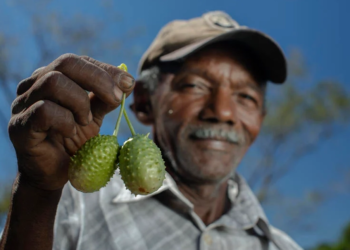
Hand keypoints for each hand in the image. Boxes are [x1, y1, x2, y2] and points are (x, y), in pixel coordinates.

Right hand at [8, 54, 134, 190]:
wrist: (55, 173)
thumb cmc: (73, 141)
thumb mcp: (94, 115)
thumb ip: (106, 98)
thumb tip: (129, 81)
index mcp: (52, 77)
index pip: (78, 61)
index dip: (105, 69)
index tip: (128, 82)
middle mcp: (34, 85)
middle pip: (66, 63)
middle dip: (98, 80)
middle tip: (116, 99)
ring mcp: (23, 104)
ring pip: (54, 82)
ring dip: (79, 102)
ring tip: (86, 121)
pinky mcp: (19, 126)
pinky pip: (43, 110)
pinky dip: (65, 120)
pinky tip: (71, 132)